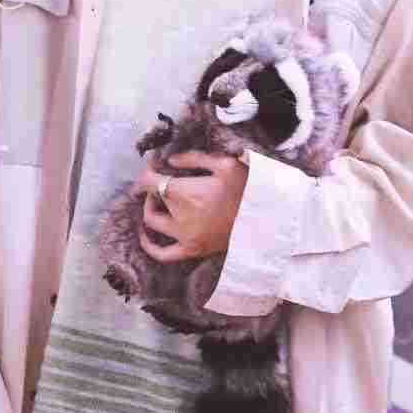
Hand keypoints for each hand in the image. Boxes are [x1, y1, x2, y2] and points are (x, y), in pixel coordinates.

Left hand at [131, 150, 246, 263]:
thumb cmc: (247, 188)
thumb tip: (170, 160)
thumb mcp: (225, 164)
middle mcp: (180, 216)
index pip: (149, 181)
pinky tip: (146, 234)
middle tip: (162, 178)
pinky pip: (162, 254)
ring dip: (151, 208)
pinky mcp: (191, 251)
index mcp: (186, 193)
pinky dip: (149, 245)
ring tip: (159, 199)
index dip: (148, 170)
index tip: (154, 163)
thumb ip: (193, 158)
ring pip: (152, 222)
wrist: (266, 220)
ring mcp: (184, 237)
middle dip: (152, 186)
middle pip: (151, 198)